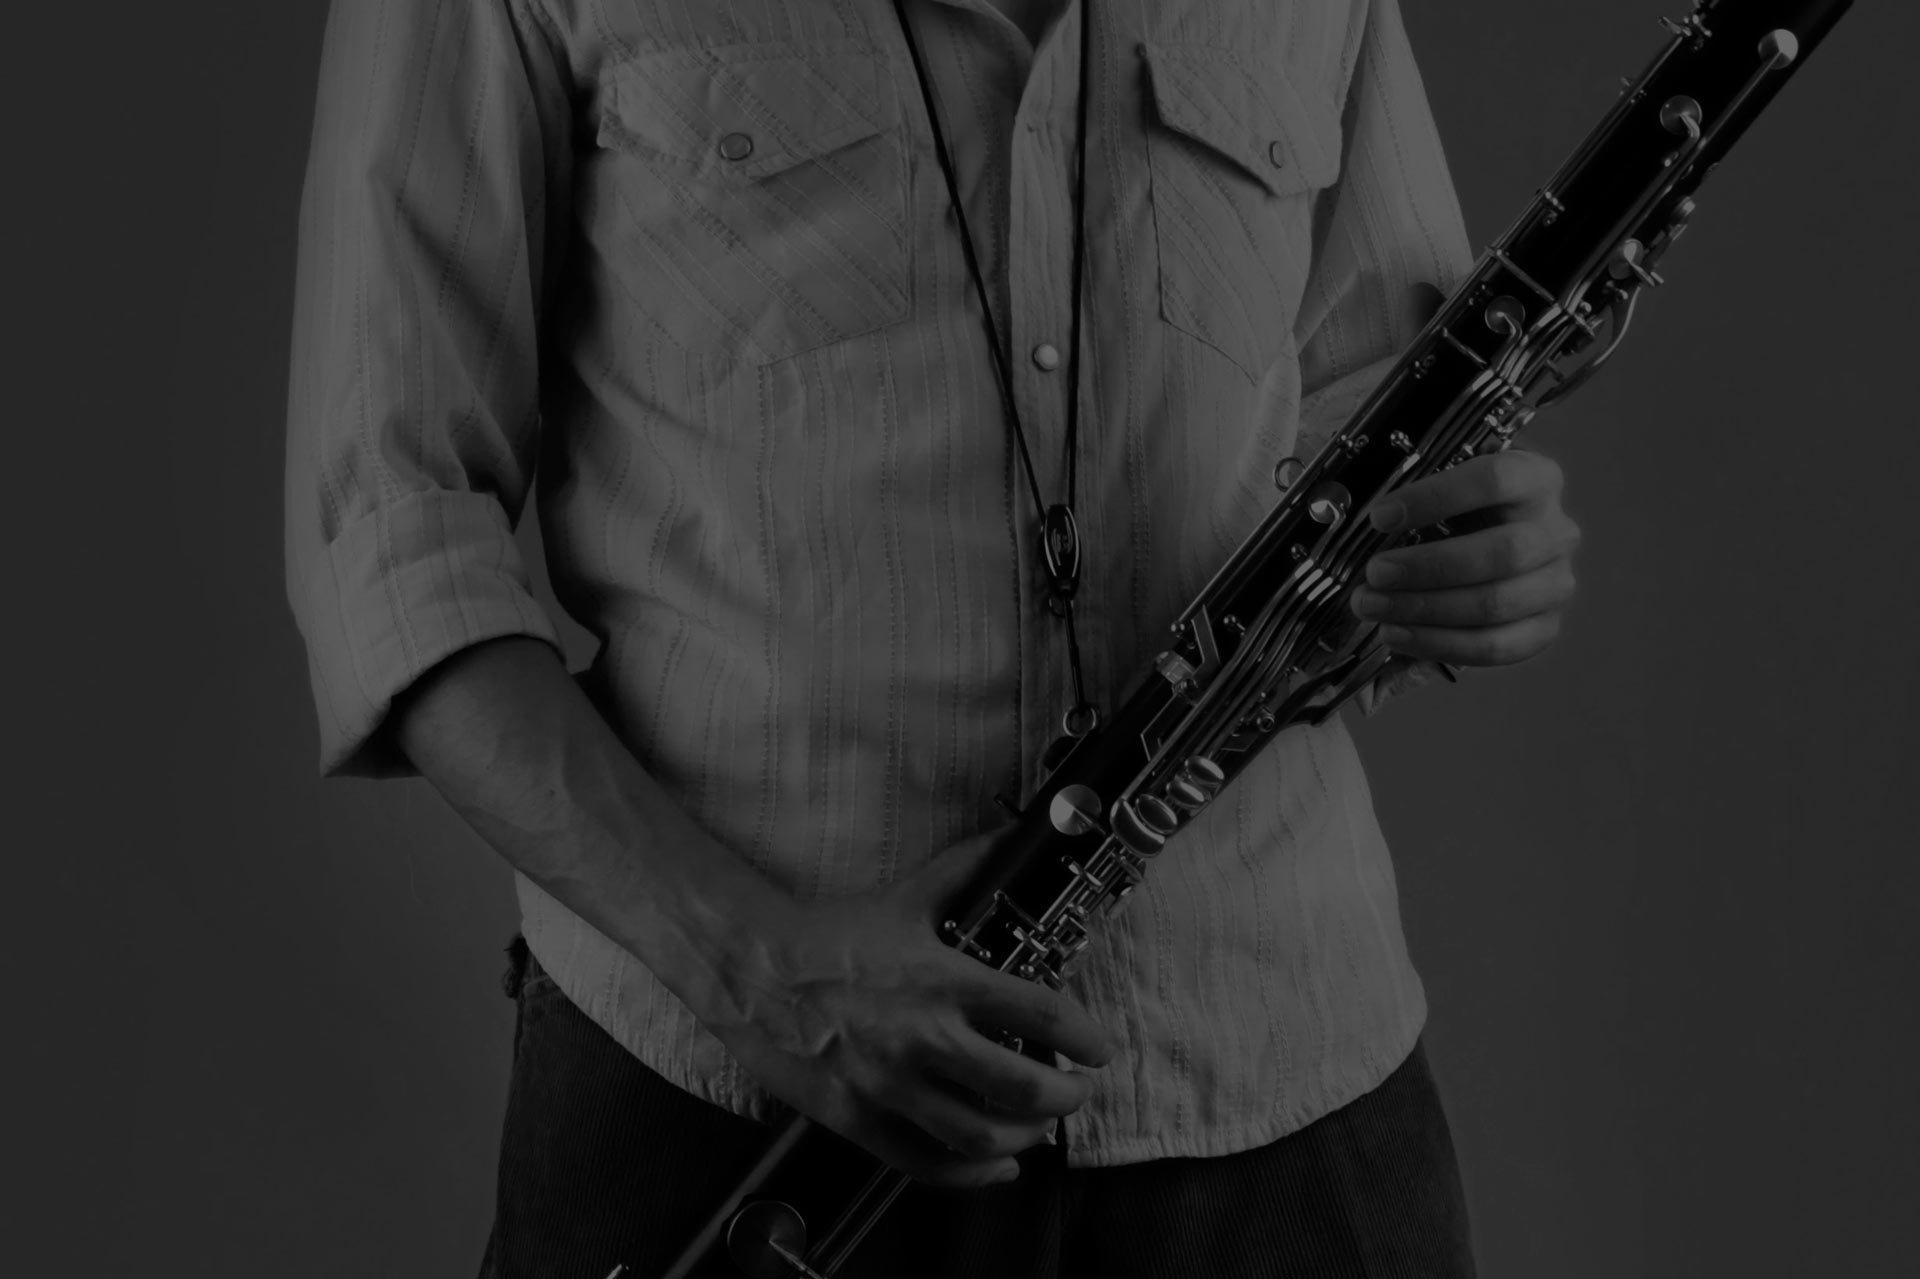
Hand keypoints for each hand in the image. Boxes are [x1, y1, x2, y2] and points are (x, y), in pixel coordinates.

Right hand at [705, 829, 1116, 1188]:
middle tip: (1077, 1092)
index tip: (1098, 1048)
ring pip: (980, 1135)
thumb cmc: (832, 934)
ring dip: (1027, 1138)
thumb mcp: (906, 894)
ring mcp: (889, 1084)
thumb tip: (1014, 833)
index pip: (1039, 1014)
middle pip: (1023, 1087)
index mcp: (943, 979)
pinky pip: (925, 1164)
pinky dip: (971, 1176)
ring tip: (1040, 1129)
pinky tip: (996, 1167)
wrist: (752, 970)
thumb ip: (967, 869)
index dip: (1083, 1037)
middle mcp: (923, 1036)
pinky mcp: (858, 1120)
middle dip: (1066, 1097)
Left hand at [1348, 448, 1580, 665]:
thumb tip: (1373, 523)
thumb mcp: (1442, 492)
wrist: (1486, 545)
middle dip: (1428, 566)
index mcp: (1536, 479)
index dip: (1434, 498)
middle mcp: (1556, 532)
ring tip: (1372, 606)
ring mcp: (1555, 583)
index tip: (1380, 517)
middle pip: (1503, 552)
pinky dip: (1438, 644)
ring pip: (1495, 603)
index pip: (1494, 480)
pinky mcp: (1543, 628)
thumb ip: (1417, 502)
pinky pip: (1494, 646)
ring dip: (1424, 609)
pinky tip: (1395, 634)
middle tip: (1375, 572)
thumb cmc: (1458, 515)